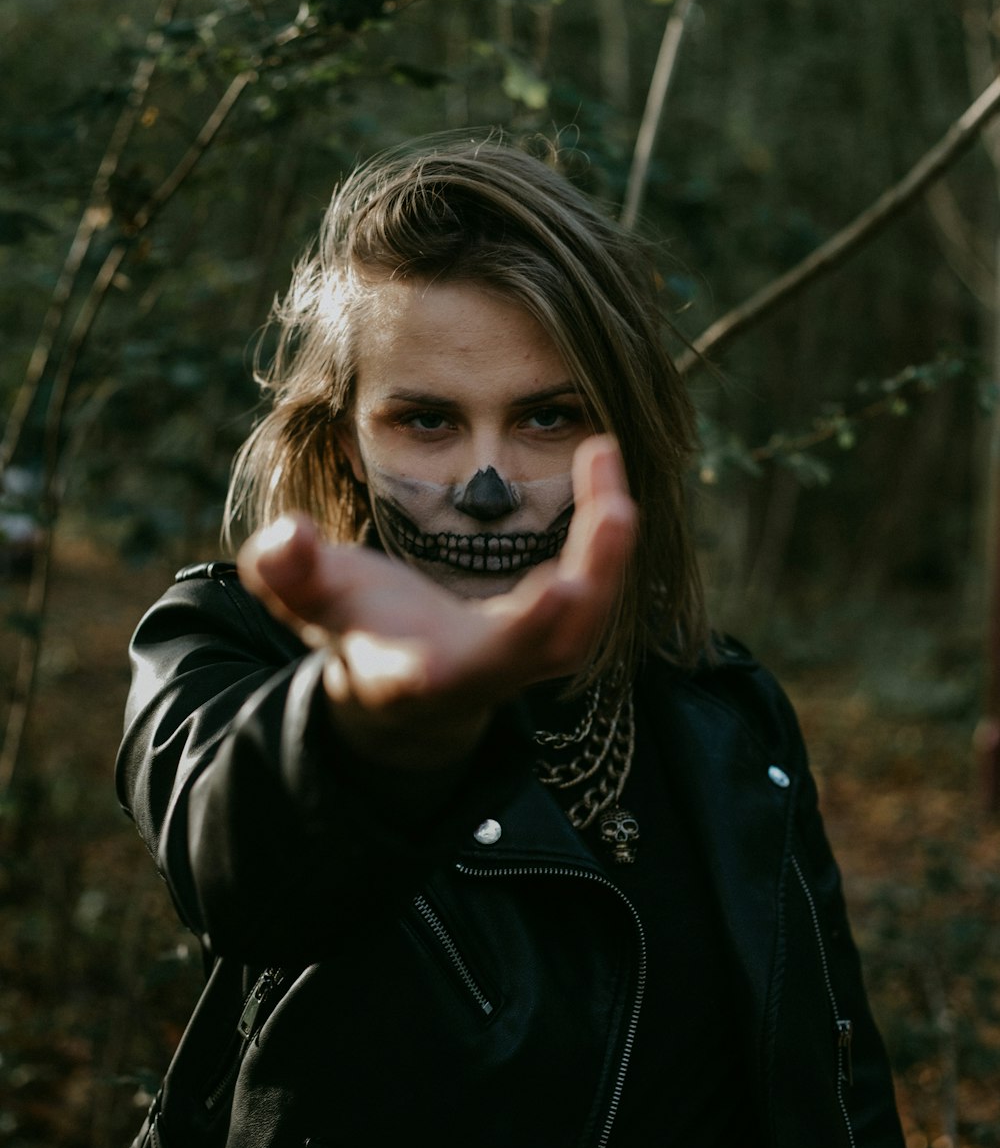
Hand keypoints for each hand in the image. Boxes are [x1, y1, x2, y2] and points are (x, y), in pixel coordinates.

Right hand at [237, 435, 635, 769]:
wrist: (402, 688)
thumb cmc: (355, 631)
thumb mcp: (308, 601)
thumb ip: (285, 569)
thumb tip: (288, 535)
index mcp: (414, 673)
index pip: (435, 673)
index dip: (461, 657)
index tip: (494, 628)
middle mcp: (480, 675)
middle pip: (542, 648)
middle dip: (577, 590)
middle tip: (609, 510)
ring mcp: (526, 662)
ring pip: (585, 624)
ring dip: (608, 548)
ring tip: (604, 459)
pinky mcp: (555, 637)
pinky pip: (595, 591)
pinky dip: (607, 536)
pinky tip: (602, 467)